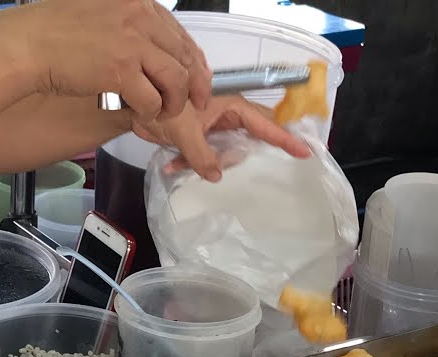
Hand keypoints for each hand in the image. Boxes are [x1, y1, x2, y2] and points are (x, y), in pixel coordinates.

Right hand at [0, 0, 210, 118]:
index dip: (195, 60)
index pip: (180, 33)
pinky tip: (141, 114)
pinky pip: (152, 99)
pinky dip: (151, 112)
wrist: (28, 44)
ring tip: (163, 111)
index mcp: (138, 1)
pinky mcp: (121, 70)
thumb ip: (128, 23)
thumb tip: (151, 49)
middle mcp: (140, 16)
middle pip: (184, 56)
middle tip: (194, 104)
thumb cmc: (54, 31)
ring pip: (176, 79)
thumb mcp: (100, 11)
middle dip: (194, 85)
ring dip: (173, 101)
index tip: (198, 78)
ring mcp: (132, 43)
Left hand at [132, 96, 312, 180]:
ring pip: (225, 147)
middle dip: (251, 153)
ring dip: (212, 161)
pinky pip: (203, 150)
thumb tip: (216, 176)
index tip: (305, 151)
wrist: (132, 100)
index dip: (285, 139)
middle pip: (250, 134)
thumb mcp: (185, 133)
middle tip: (272, 168)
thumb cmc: (163, 108)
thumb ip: (202, 157)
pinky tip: (172, 167)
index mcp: (230, 104)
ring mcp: (212, 121)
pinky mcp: (197, 130)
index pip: (265, 123)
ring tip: (195, 164)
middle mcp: (225, 112)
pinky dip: (190, 160)